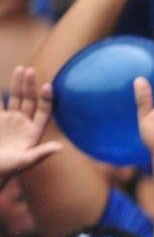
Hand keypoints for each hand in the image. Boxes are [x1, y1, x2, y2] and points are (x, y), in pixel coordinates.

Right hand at [0, 66, 62, 180]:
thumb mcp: (26, 161)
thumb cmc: (9, 168)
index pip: (44, 112)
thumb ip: (41, 153)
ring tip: (20, 68)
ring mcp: (10, 120)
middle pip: (29, 100)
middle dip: (29, 86)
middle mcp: (24, 123)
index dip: (46, 100)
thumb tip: (60, 148)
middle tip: (29, 70)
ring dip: (17, 84)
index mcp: (34, 132)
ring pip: (15, 98)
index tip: (47, 86)